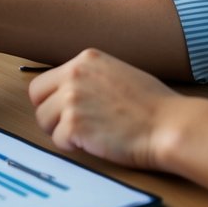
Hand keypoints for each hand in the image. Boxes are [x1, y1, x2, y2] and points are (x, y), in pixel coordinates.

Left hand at [28, 48, 181, 169]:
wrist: (169, 125)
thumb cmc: (153, 105)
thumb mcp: (117, 73)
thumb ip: (89, 76)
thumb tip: (67, 88)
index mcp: (85, 59)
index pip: (45, 80)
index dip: (52, 99)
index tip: (65, 110)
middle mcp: (74, 74)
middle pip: (38, 99)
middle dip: (51, 115)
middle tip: (72, 126)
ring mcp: (72, 99)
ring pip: (44, 120)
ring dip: (61, 131)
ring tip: (88, 135)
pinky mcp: (74, 124)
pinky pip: (58, 140)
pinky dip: (73, 146)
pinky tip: (94, 143)